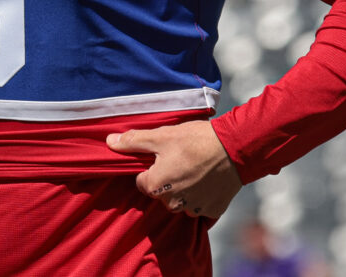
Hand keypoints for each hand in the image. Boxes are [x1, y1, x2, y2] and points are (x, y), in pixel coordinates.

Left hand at [106, 120, 241, 218]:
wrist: (235, 147)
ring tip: (196, 168)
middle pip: (161, 194)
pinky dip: (202, 196)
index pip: (142, 182)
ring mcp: (194, 209)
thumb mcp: (161, 136)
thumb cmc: (195, 140)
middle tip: (181, 160)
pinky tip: (208, 180)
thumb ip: (133, 141)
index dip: (150, 168)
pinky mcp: (213, 210)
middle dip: (167, 180)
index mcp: (157, 186)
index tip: (163, 157)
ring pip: (181, 202)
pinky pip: (201, 207)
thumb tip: (109, 142)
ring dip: (184, 190)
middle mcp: (173, 203)